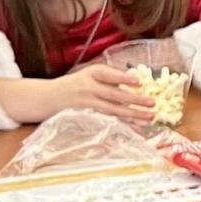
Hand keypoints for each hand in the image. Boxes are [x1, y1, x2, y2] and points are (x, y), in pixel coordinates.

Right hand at [3, 66, 155, 124]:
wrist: (48, 97)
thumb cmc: (76, 83)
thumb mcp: (90, 74)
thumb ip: (111, 77)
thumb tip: (137, 81)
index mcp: (91, 74)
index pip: (108, 75)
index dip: (123, 78)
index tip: (138, 81)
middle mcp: (89, 88)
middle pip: (114, 95)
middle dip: (134, 100)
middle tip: (152, 103)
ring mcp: (87, 105)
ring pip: (113, 110)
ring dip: (133, 115)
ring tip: (149, 117)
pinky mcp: (86, 117)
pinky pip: (107, 121)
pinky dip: (123, 124)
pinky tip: (136, 127)